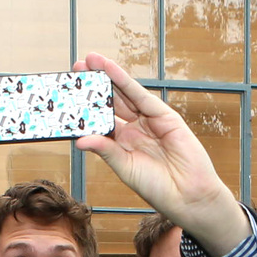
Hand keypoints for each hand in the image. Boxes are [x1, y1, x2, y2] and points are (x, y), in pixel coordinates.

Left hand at [73, 54, 250, 254]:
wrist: (188, 196)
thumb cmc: (158, 188)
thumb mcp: (125, 168)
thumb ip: (105, 150)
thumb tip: (79, 140)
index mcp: (122, 144)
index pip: (100, 120)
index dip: (85, 106)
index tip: (68, 93)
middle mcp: (134, 129)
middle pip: (111, 102)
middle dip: (94, 85)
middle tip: (76, 67)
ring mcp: (149, 121)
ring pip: (124, 94)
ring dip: (107, 76)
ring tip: (89, 60)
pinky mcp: (164, 115)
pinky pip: (140, 95)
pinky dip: (125, 80)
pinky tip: (110, 68)